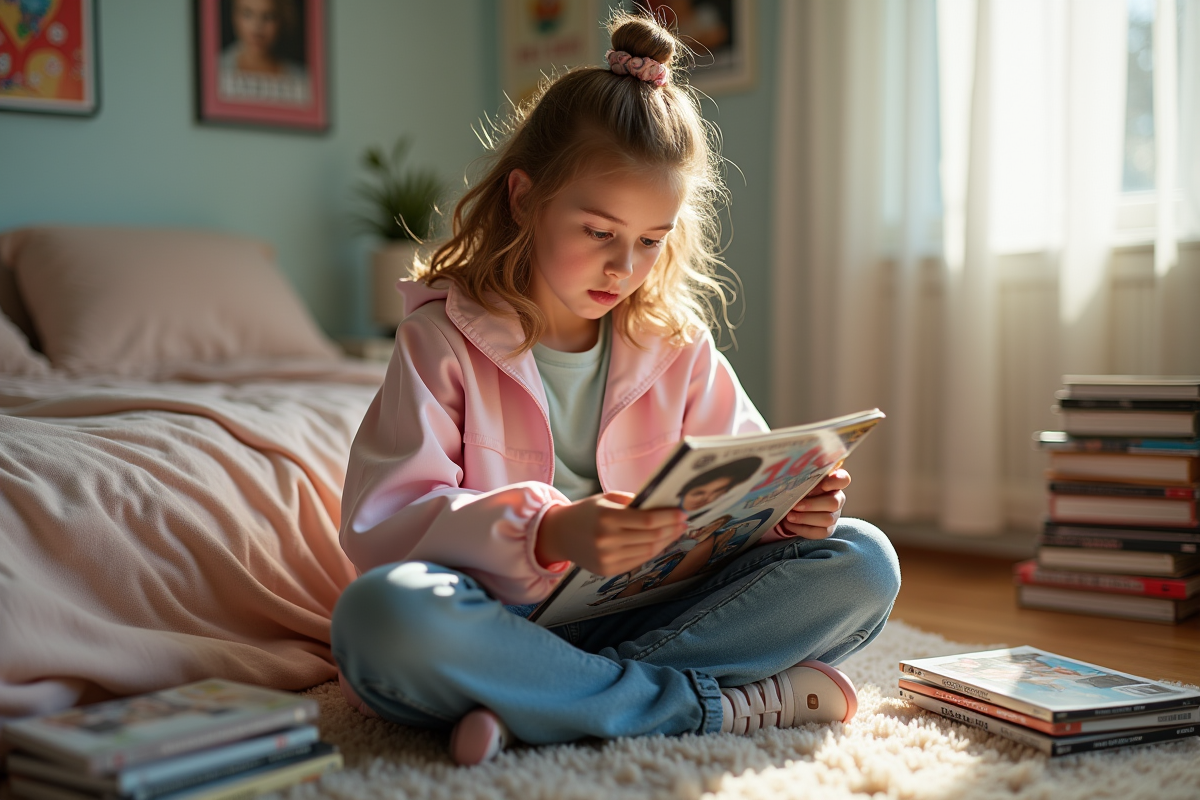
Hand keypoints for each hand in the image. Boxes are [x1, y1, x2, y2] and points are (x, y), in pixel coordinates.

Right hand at [535, 492, 686, 576]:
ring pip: (647, 551)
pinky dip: (651, 552)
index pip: (647, 520)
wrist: (559, 534)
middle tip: (683, 522)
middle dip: (671, 529)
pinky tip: (659, 542)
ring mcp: (607, 558)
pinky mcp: (607, 570)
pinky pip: (637, 561)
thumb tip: (663, 504)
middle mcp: (606, 540)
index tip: (683, 512)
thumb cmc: (586, 512)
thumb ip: (633, 501)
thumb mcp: (606, 498)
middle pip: (651, 537)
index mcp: (607, 517)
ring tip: (674, 531)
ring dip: (665, 541)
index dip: (668, 517)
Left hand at [778, 468, 849, 539]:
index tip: (824, 484)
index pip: (843, 479)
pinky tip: (789, 523)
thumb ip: (803, 479)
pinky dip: (802, 529)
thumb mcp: (802, 481)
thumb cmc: (800, 488)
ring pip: (827, 519)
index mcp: (834, 483)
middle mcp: (838, 499)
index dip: (835, 482)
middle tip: (795, 505)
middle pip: (833, 503)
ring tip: (789, 516)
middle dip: (812, 505)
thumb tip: (791, 482)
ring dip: (805, 518)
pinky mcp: (827, 530)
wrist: (795, 506)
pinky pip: (818, 532)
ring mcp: (834, 516)